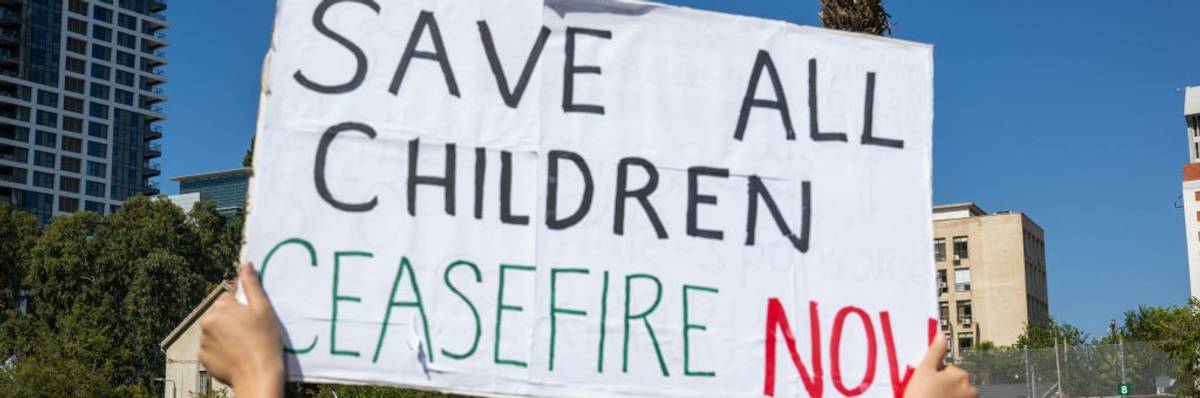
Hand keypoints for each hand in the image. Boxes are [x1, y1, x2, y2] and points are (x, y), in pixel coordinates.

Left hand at [199, 263, 284, 397]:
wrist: (258, 375)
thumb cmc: (264, 340)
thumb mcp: (263, 309)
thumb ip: (252, 285)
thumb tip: (245, 264)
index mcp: (221, 307)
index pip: (228, 298)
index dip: (242, 307)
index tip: (252, 319)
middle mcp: (207, 322)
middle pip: (220, 315)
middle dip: (232, 321)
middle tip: (250, 333)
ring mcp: (203, 341)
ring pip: (215, 332)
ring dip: (226, 335)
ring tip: (244, 346)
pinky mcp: (203, 358)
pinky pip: (212, 349)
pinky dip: (221, 351)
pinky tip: (236, 356)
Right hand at [905, 338, 976, 397]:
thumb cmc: (921, 397)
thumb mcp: (924, 370)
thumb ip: (935, 352)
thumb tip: (942, 336)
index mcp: (961, 376)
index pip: (948, 369)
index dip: (935, 375)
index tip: (927, 384)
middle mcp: (970, 390)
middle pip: (954, 382)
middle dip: (943, 386)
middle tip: (929, 393)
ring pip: (956, 394)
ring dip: (947, 395)